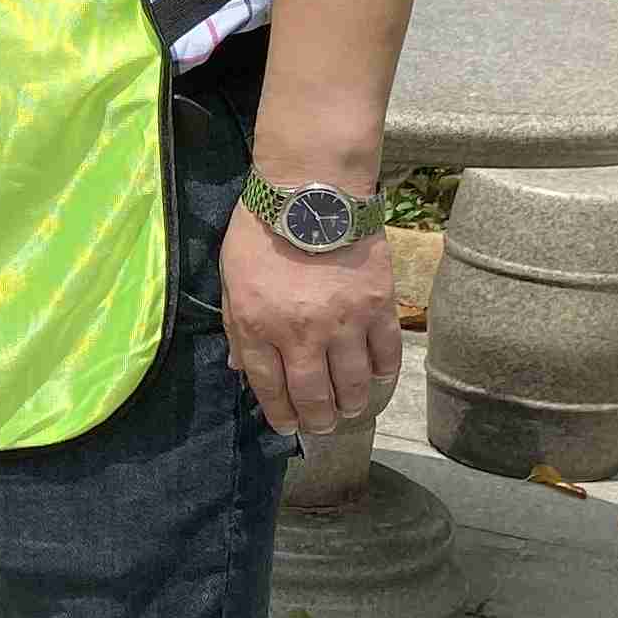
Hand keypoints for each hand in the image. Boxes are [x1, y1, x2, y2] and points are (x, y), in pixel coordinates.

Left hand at [220, 204, 400, 439]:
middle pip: (313, 395)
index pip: (269, 388)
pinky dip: (382, 374)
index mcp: (258, 326)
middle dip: (316, 420)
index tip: (287, 426)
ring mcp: (344, 322)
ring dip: (350, 404)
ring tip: (347, 409)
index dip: (279, 414)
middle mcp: (301, 333)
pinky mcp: (379, 307)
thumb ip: (235, 327)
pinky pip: (386, 354)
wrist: (312, 191)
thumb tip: (240, 369)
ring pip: (352, 384)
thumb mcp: (231, 279)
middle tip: (320, 426)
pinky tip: (375, 379)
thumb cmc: (261, 231)